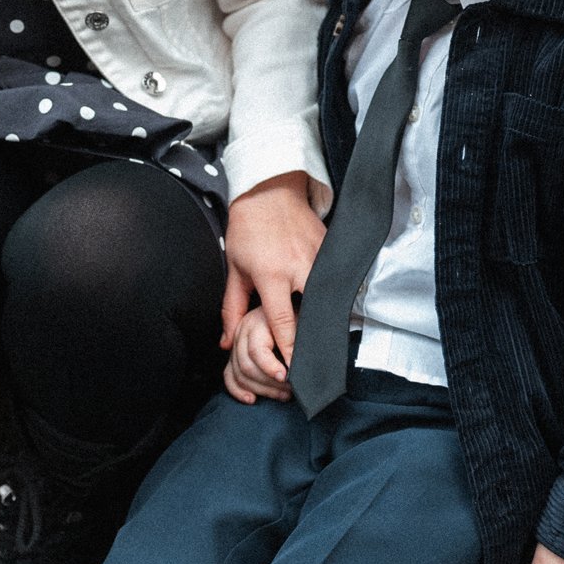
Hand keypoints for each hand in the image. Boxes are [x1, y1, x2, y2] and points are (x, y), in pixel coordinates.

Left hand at [221, 172, 325, 365]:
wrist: (270, 191)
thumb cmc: (248, 231)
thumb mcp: (235, 269)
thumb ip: (232, 308)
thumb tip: (227, 342)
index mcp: (272, 275)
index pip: (283, 322)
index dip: (289, 349)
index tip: (293, 372)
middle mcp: (299, 267)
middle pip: (313, 312)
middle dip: (314, 337)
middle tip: (313, 358)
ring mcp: (320, 257)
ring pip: (329, 297)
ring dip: (326, 317)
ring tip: (325, 336)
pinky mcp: (332, 249)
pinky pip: (337, 279)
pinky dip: (335, 295)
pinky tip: (332, 307)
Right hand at [225, 307, 292, 404]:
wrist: (287, 301)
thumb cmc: (296, 311)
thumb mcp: (300, 319)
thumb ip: (295, 338)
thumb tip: (297, 361)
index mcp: (258, 320)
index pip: (257, 351)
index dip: (271, 368)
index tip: (287, 377)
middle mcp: (242, 331)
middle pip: (247, 366)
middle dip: (270, 383)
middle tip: (291, 389)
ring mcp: (236, 343)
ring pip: (239, 374)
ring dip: (261, 389)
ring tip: (283, 394)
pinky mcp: (234, 353)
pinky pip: (229, 375)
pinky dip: (238, 390)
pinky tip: (252, 399)